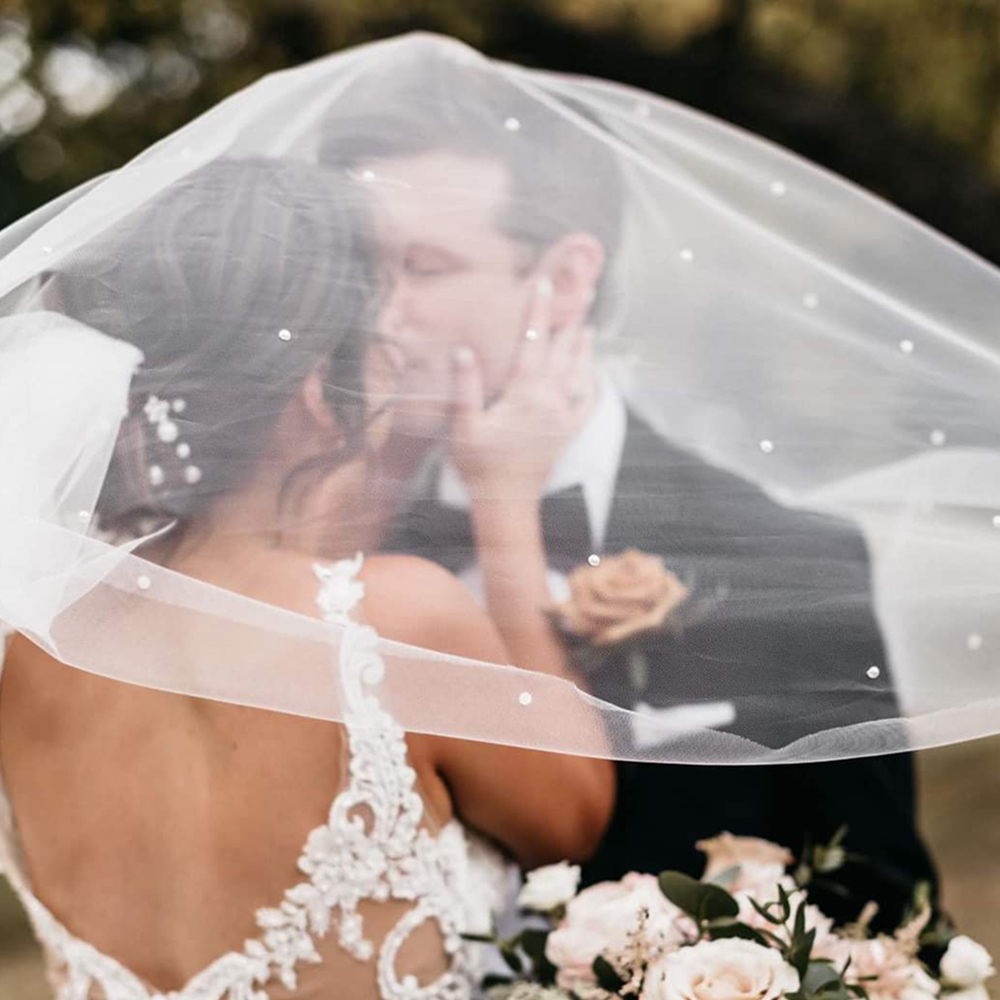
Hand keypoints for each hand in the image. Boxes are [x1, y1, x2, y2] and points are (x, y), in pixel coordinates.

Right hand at [447, 280, 595, 498]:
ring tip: (588, 325)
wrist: (507, 503)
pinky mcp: (568, 433)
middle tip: (581, 291)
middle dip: (570, 319)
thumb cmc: (480, 466)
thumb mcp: (464, 426)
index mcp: (525, 393)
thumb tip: (464, 351)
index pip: (533, 341)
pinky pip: (587, 402)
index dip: (538, 309)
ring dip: (583, 346)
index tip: (543, 282)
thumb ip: (466, 387)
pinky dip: (592, 383)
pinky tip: (593, 374)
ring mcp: (563, 416)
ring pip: (579, 372)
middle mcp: (550, 400)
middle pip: (564, 350)